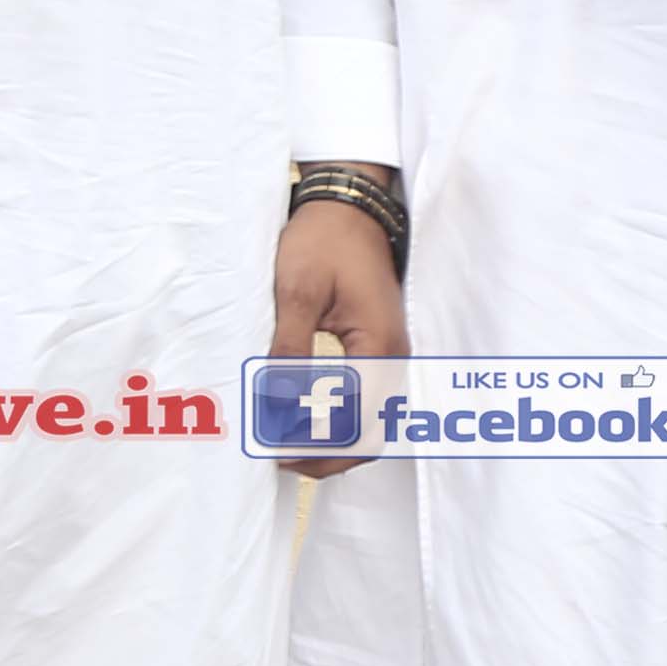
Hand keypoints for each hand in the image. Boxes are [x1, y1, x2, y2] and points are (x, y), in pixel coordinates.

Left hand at [266, 193, 408, 476]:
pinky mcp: (378, 350)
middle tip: (276, 458)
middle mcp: (393, 360)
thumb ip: (289, 351)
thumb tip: (276, 404)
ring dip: (331, 441)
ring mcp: (390, 356)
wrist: (349, 207)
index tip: (274, 452)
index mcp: (378, 349)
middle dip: (326, 457)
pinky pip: (364, 401)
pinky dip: (337, 420)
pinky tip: (302, 415)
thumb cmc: (323, 241)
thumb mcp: (296, 292)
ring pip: (369, 423)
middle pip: (369, 435)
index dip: (316, 448)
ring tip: (284, 440)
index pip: (355, 424)